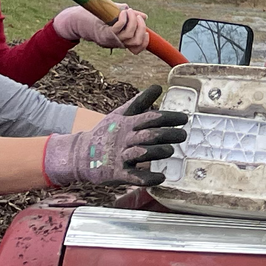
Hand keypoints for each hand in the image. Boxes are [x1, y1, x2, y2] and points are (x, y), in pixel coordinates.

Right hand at [42, 84, 188, 188]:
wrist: (81, 154)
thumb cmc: (107, 133)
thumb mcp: (121, 114)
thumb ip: (140, 102)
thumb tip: (158, 86)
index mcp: (127, 124)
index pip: (150, 118)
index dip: (168, 117)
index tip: (184, 119)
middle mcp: (125, 139)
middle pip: (148, 135)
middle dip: (167, 134)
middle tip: (183, 135)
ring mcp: (120, 156)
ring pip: (141, 153)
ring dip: (157, 152)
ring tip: (170, 151)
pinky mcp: (117, 173)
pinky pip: (133, 177)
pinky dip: (147, 178)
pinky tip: (161, 177)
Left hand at [53, 4, 150, 49]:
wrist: (76, 20)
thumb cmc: (96, 17)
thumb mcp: (116, 16)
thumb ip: (129, 17)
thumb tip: (144, 17)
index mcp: (120, 41)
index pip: (138, 48)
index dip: (145, 41)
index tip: (146, 31)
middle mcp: (116, 43)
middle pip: (137, 41)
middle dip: (141, 27)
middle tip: (137, 16)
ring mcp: (110, 39)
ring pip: (129, 34)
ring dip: (133, 20)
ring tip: (129, 11)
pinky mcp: (104, 34)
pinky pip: (119, 28)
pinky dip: (123, 19)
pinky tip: (123, 11)